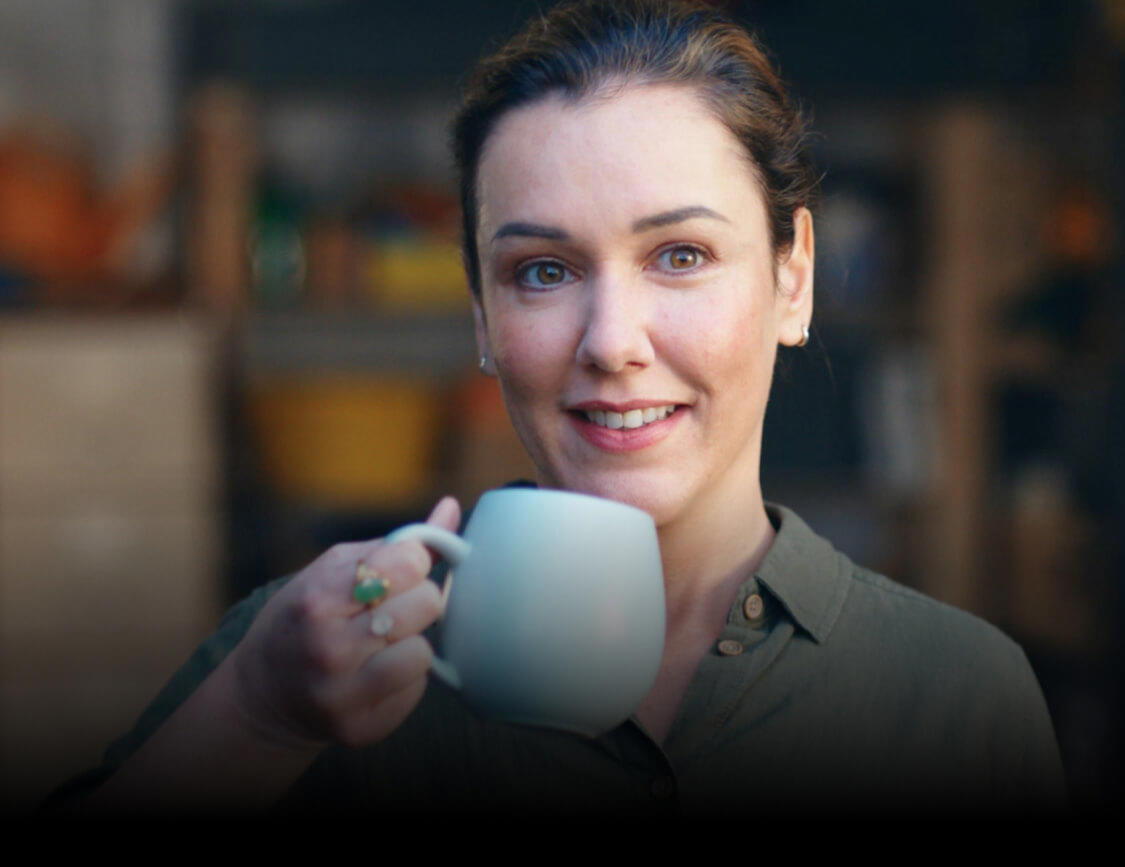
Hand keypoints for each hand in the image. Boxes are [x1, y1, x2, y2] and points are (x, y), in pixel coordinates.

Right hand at [228, 496, 461, 750]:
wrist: (264, 693)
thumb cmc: (305, 617)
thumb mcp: (333, 569)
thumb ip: (396, 542)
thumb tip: (452, 508)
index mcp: (319, 599)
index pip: (409, 562)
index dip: (412, 562)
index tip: (399, 569)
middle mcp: (329, 649)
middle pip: (427, 603)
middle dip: (416, 600)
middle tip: (390, 608)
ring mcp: (344, 695)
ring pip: (425, 651)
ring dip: (412, 642)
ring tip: (383, 642)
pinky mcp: (361, 729)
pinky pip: (416, 688)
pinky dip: (404, 677)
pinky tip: (375, 673)